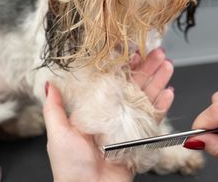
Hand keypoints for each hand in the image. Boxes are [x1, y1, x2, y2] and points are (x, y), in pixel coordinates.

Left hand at [43, 47, 173, 181]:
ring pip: (147, 98)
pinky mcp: (141, 139)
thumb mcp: (58, 133)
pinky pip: (154, 119)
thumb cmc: (70, 166)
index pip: (112, 81)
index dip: (124, 66)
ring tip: (167, 65)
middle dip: (147, 69)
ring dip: (158, 81)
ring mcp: (129, 126)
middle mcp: (113, 115)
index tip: (133, 52)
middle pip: (134, 86)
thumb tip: (48, 85)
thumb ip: (55, 108)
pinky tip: (169, 92)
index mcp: (94, 110)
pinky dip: (163, 106)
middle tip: (158, 52)